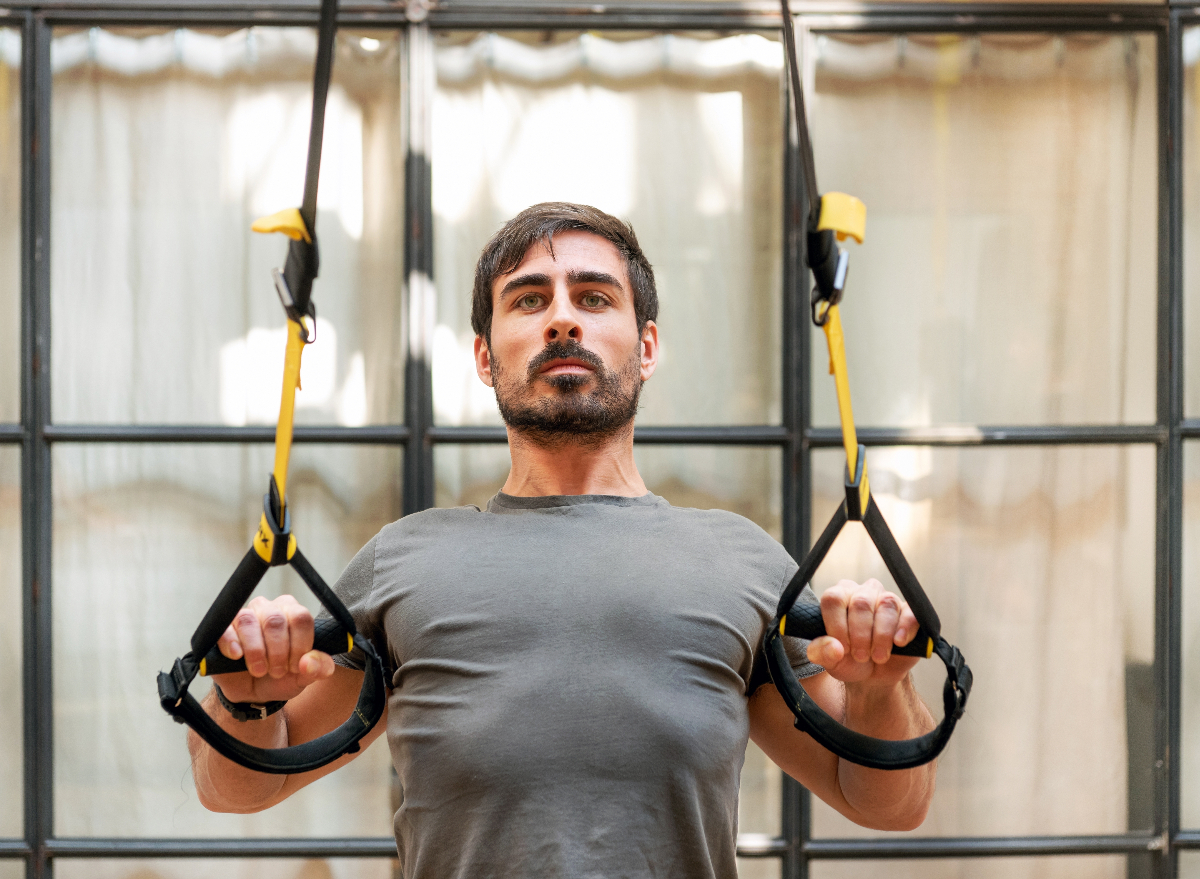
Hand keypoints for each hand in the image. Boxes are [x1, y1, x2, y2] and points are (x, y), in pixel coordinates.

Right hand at [211, 595, 335, 703]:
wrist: (254, 692)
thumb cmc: (282, 676)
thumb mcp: (305, 676)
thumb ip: (318, 668)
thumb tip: (308, 663)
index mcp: (293, 613)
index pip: (300, 618)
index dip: (300, 645)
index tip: (295, 667)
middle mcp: (270, 608)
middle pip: (275, 620)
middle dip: (278, 652)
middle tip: (277, 671)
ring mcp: (245, 616)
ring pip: (248, 621)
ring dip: (256, 651)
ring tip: (259, 670)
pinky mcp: (223, 630)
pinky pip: (224, 628)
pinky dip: (231, 643)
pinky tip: (237, 656)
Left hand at [805, 579, 918, 687]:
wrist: (875, 674)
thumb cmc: (849, 660)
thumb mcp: (830, 660)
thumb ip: (822, 653)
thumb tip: (834, 648)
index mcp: (838, 597)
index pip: (834, 599)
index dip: (837, 626)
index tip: (842, 648)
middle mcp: (862, 592)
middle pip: (861, 603)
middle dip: (860, 635)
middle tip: (860, 656)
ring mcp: (887, 599)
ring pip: (886, 605)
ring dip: (882, 635)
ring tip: (878, 656)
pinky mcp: (909, 612)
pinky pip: (910, 612)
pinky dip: (905, 628)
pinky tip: (898, 642)